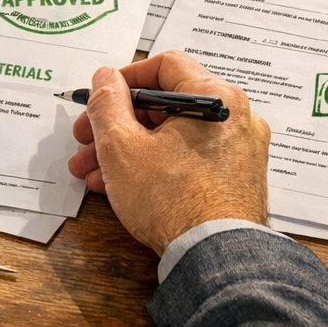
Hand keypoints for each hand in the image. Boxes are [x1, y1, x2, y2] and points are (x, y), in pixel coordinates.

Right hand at [67, 51, 269, 255]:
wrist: (214, 260)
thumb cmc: (175, 202)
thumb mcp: (122, 146)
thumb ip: (107, 104)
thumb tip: (105, 78)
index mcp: (216, 98)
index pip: (165, 66)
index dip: (124, 78)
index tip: (101, 97)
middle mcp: (235, 120)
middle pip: (166, 105)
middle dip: (118, 124)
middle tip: (88, 139)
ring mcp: (239, 153)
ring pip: (174, 137)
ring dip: (130, 149)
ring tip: (96, 172)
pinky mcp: (236, 182)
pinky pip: (190, 160)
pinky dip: (157, 165)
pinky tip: (123, 185)